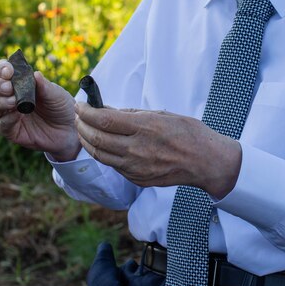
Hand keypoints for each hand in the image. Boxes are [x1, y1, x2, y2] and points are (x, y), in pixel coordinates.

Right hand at [0, 58, 80, 160]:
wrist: (68, 130)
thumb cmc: (61, 107)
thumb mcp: (57, 94)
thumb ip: (45, 86)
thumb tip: (35, 74)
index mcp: (18, 81)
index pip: (1, 70)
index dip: (1, 68)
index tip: (9, 71)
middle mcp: (8, 95)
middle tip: (8, 87)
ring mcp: (7, 113)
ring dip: (0, 101)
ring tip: (14, 102)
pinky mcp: (10, 130)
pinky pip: (1, 124)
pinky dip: (6, 118)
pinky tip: (16, 115)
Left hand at [74, 103, 241, 195]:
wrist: (206, 162)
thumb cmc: (188, 133)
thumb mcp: (161, 115)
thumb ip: (133, 115)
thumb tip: (108, 111)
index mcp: (145, 128)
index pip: (104, 120)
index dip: (86, 112)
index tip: (80, 106)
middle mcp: (137, 149)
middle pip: (97, 138)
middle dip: (82, 126)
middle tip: (78, 118)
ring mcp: (136, 168)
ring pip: (100, 155)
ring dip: (87, 142)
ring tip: (83, 131)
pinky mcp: (138, 180)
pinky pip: (114, 166)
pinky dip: (104, 154)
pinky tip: (102, 145)